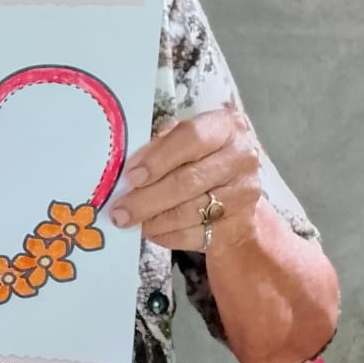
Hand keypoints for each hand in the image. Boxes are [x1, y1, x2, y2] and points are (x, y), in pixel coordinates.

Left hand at [108, 108, 261, 254]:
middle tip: (119, 211)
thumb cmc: (199, 158)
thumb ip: (157, 149)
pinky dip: (167, 235)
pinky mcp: (239, 225)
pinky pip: (195, 235)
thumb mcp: (181, 142)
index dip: (158, 158)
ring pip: (190, 212)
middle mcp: (241, 158)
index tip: (131, 176)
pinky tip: (150, 231)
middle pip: (188, 181)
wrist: (236, 192)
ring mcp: (244, 194)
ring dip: (153, 220)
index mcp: (226, 127)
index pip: (192, 138)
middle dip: (147, 199)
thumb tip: (126, 171)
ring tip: (129, 222)